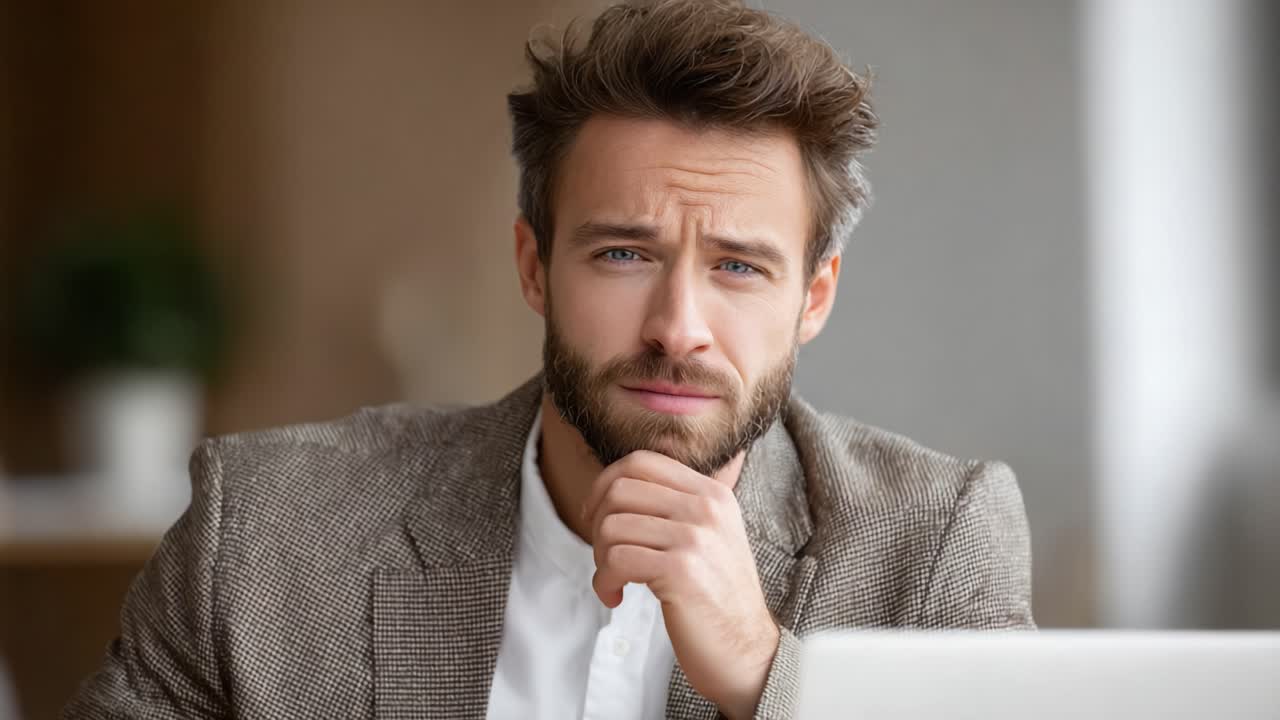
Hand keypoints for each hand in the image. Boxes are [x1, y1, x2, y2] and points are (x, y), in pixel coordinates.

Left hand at [582, 450, 779, 719]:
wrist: (747, 650)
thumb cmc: (716, 597)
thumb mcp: (708, 536)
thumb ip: (674, 506)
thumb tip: (613, 486)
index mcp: (712, 493)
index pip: (642, 462)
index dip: (605, 484)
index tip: (595, 515)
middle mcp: (707, 508)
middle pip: (620, 490)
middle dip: (597, 524)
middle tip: (606, 557)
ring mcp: (695, 537)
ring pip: (611, 526)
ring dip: (600, 559)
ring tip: (615, 580)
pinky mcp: (681, 570)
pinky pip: (616, 560)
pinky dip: (604, 582)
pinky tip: (615, 597)